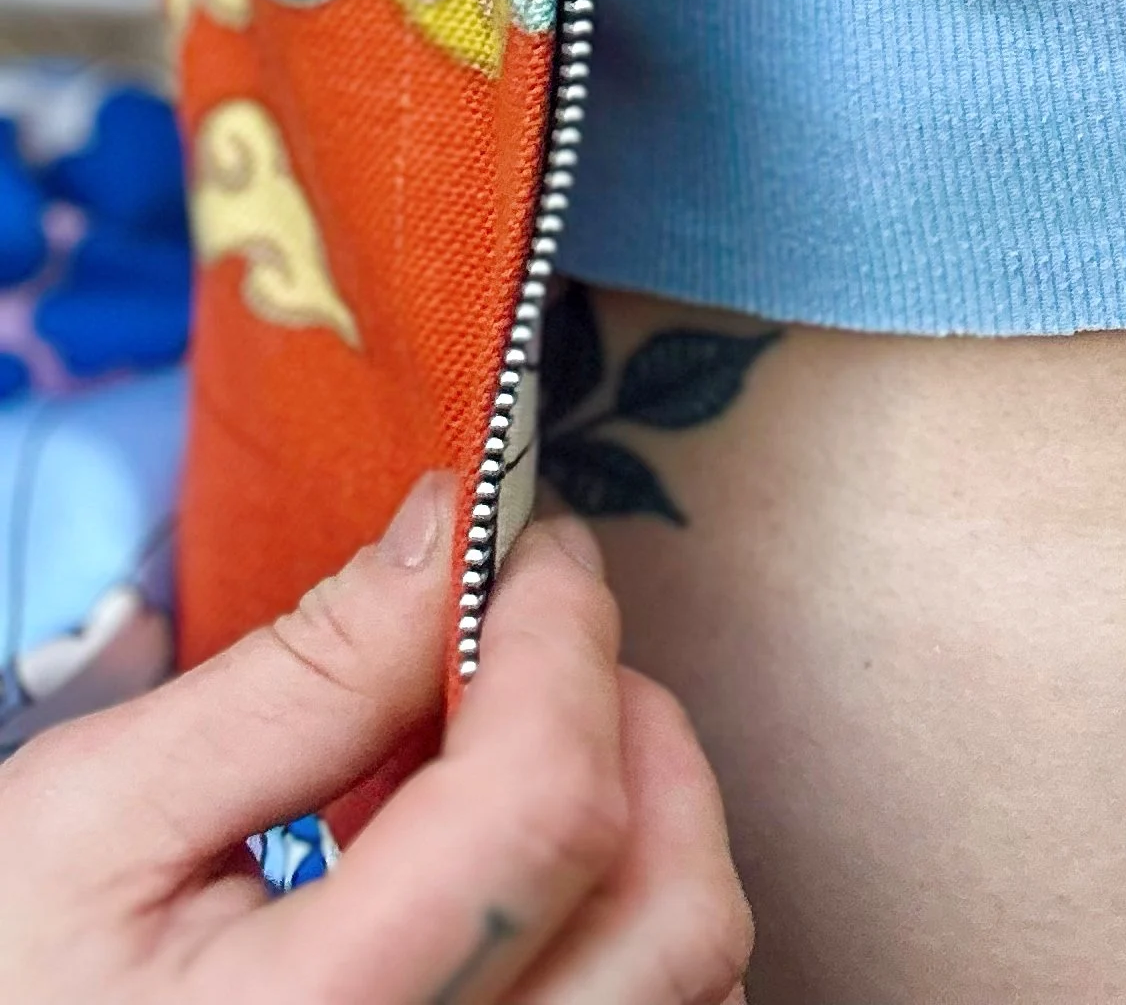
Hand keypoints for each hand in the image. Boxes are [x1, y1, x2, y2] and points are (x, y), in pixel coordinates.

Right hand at [0, 476, 752, 1004]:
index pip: (546, 810)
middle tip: (532, 640)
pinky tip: (496, 881)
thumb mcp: (88, 823)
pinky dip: (620, 927)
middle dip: (634, 726)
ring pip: (692, 985)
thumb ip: (295, 681)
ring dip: (644, 829)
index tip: (529, 542)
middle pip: (673, 914)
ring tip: (502, 759)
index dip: (564, 636)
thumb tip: (457, 530)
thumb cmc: (3, 988)